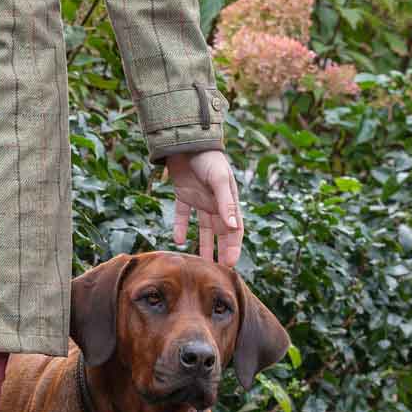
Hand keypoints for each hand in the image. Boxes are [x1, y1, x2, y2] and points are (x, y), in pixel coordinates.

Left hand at [166, 149, 241, 265]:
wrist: (186, 141)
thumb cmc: (208, 158)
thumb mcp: (219, 180)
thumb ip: (226, 203)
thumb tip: (234, 227)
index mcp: (229, 200)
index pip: (234, 229)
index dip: (233, 247)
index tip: (229, 265)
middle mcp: (215, 203)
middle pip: (219, 232)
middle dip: (219, 250)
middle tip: (215, 271)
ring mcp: (199, 199)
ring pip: (201, 227)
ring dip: (201, 243)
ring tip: (199, 262)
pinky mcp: (183, 195)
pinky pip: (182, 215)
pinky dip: (179, 226)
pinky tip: (176, 240)